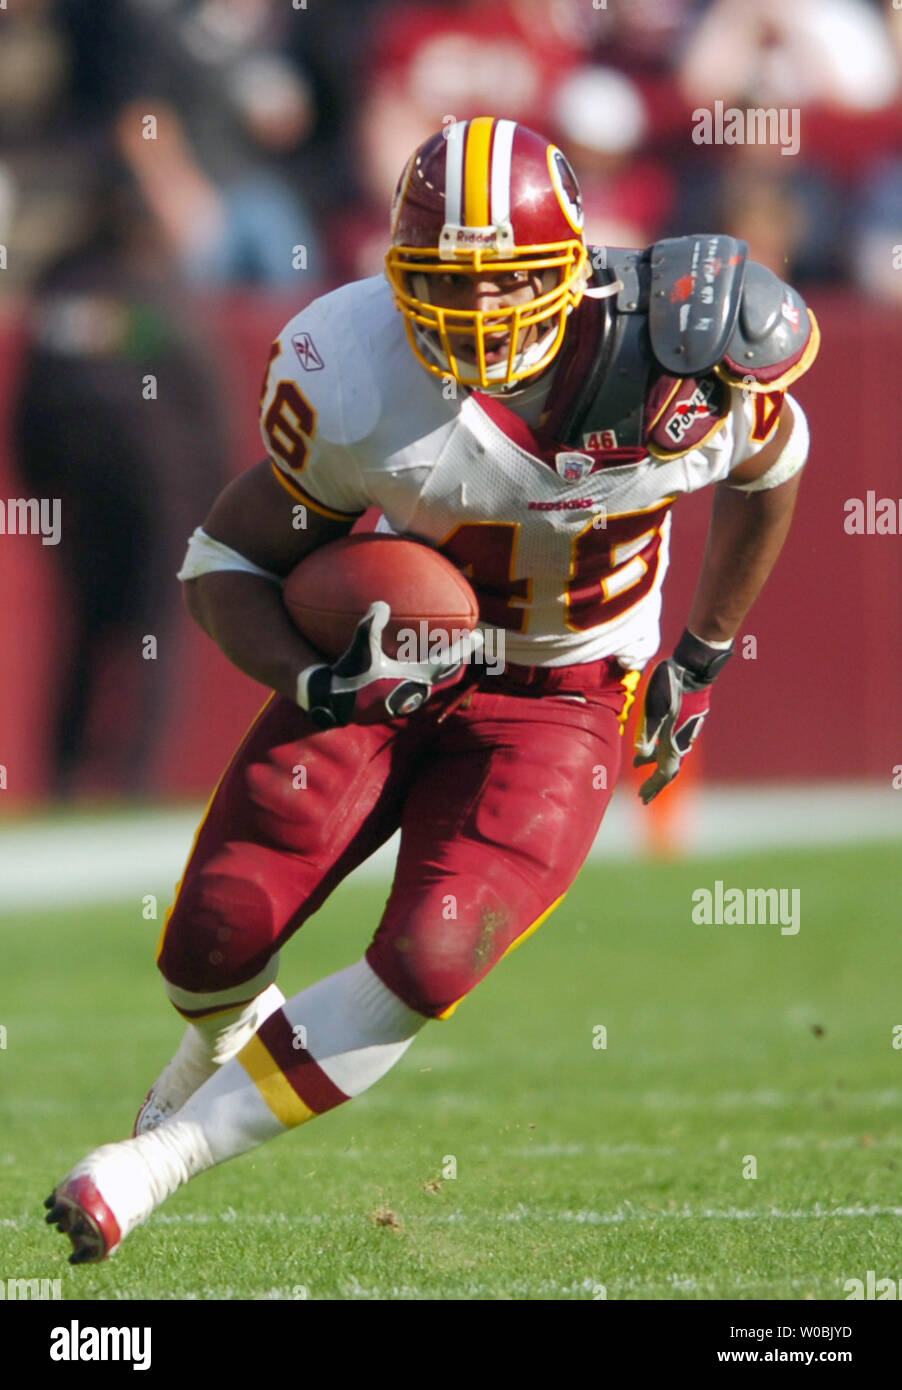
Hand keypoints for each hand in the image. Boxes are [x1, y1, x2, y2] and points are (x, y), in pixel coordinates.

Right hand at [297, 601, 482, 727]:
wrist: (335, 705)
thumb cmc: (350, 677)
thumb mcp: (360, 650)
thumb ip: (370, 625)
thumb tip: (381, 604)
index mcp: (414, 678)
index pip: (448, 662)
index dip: (464, 648)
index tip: (479, 636)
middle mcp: (417, 692)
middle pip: (449, 675)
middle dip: (461, 659)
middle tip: (470, 644)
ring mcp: (408, 700)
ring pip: (437, 683)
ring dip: (446, 669)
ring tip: (450, 655)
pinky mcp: (398, 704)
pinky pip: (423, 687)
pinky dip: (430, 675)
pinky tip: (420, 668)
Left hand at [633, 630, 731, 803]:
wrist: (694, 670)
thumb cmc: (671, 688)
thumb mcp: (654, 709)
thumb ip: (648, 733)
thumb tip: (640, 755)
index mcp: (674, 741)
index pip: (663, 773)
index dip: (652, 787)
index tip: (642, 798)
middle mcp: (682, 741)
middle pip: (668, 770)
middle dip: (655, 783)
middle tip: (644, 796)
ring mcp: (685, 732)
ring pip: (670, 757)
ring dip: (655, 766)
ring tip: (639, 767)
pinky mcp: (685, 722)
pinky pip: (672, 745)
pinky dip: (660, 751)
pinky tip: (651, 746)